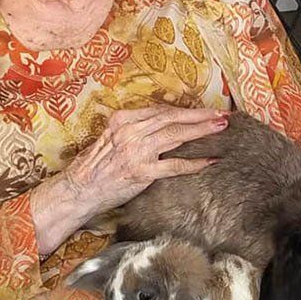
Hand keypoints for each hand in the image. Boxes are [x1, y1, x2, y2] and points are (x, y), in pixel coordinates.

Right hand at [31, 106, 227, 253]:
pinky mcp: (141, 172)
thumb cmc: (94, 165)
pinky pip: (174, 165)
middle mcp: (130, 132)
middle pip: (172, 119)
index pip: (160, 110)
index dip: (185, 109)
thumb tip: (163, 125)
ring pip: (176, 136)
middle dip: (200, 116)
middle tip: (222, 115)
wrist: (79, 189)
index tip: (203, 110)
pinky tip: (209, 161)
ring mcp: (136, 152)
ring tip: (221, 128)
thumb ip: (134, 129)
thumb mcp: (110, 137)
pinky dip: (194, 163)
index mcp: (122, 120)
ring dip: (201, 131)